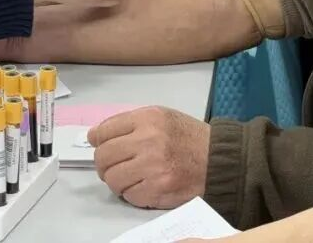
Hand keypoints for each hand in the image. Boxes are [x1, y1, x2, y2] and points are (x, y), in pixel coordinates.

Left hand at [88, 106, 209, 209]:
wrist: (218, 159)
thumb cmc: (189, 138)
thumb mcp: (161, 117)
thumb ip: (129, 123)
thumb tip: (95, 136)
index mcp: (148, 118)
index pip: (104, 131)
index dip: (97, 141)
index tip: (99, 146)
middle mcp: (148, 140)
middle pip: (103, 156)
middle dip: (104, 165)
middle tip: (114, 166)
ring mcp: (153, 166)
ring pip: (113, 179)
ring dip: (117, 181)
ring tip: (130, 178)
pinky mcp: (158, 189)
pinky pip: (129, 196)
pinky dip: (133, 194)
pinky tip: (144, 186)